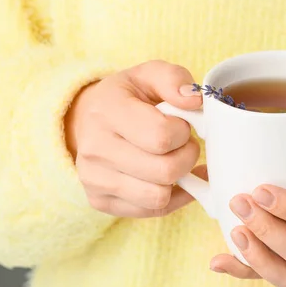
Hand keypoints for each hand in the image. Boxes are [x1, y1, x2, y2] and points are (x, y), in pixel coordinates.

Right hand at [65, 60, 204, 217]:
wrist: (90, 119)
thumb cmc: (128, 98)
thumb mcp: (149, 75)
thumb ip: (175, 79)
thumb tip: (195, 101)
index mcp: (107, 110)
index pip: (161, 136)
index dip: (183, 132)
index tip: (180, 125)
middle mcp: (94, 148)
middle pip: (165, 171)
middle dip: (186, 157)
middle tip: (183, 144)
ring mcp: (94, 178)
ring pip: (159, 196)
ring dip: (177, 179)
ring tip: (171, 159)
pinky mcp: (100, 201)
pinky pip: (152, 211)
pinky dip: (170, 196)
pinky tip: (170, 178)